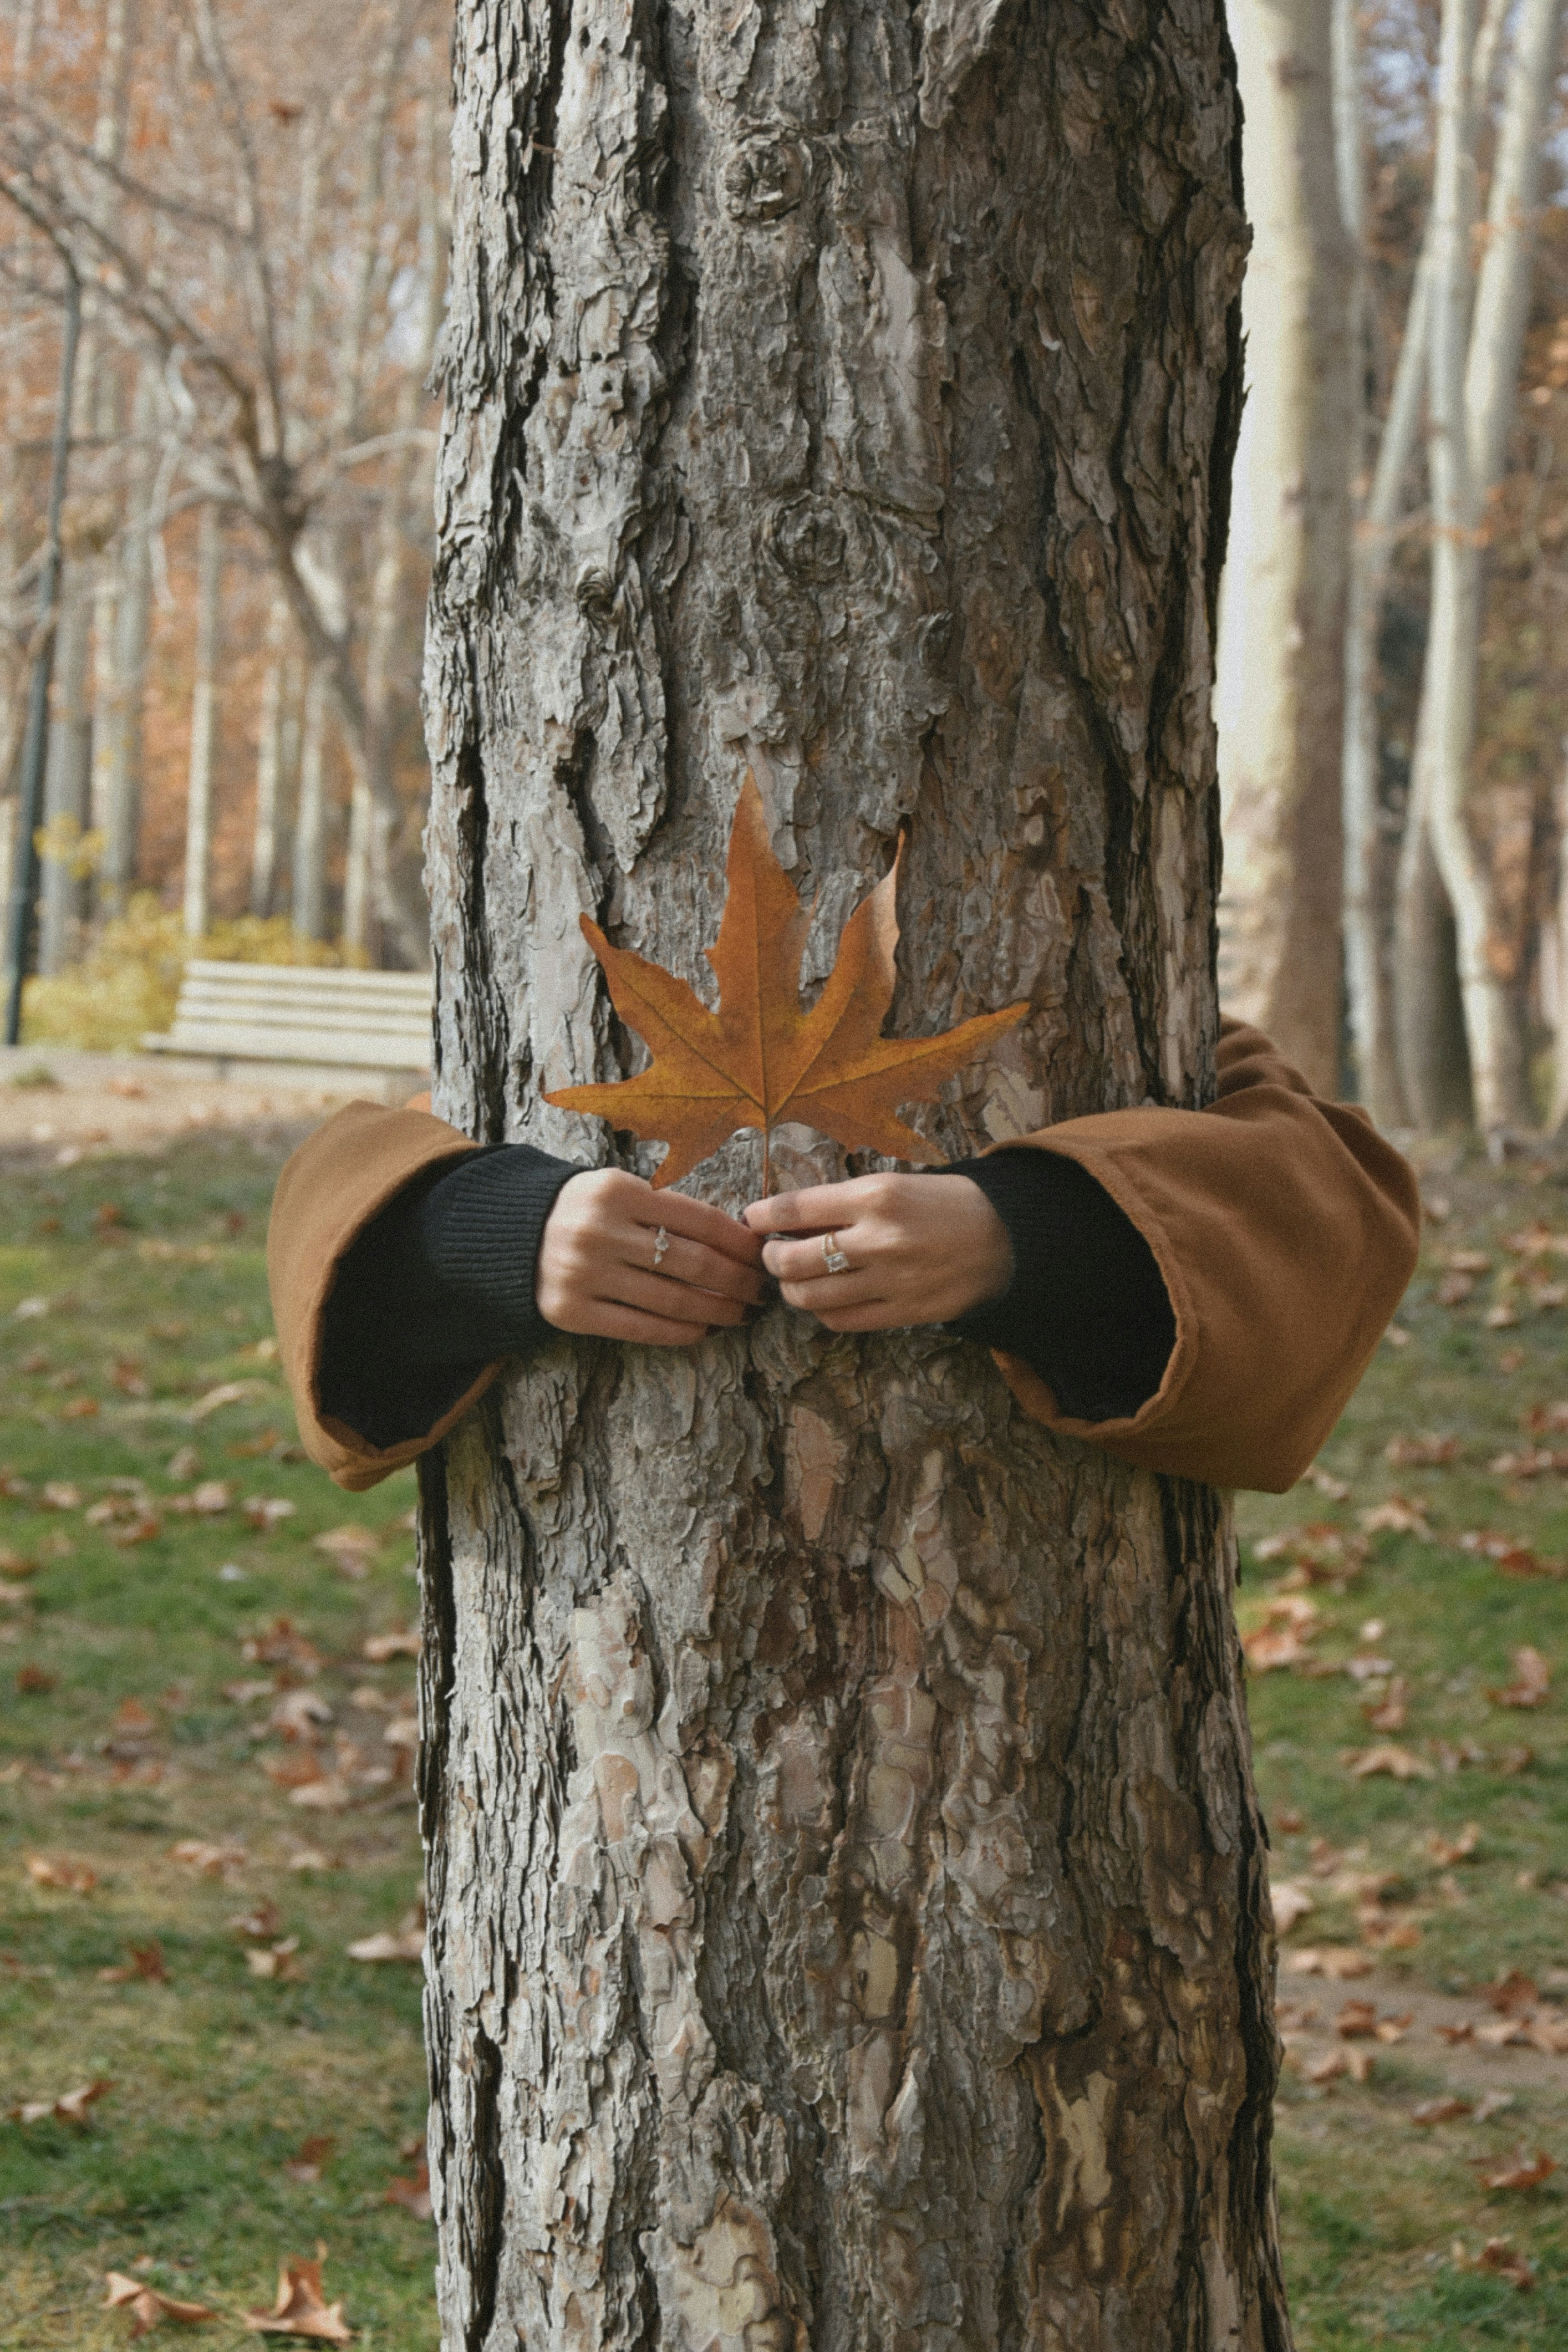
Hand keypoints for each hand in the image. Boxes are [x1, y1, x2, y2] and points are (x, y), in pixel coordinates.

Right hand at [537, 1169, 764, 1345]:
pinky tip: (703, 1330)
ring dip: (717, 1311)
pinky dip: (680, 1332)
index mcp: (619, 1191)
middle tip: (760, 1291)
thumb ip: (667, 1208)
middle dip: (738, 1281)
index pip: (699, 1219)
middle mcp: (600, 1230)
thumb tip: (738, 1239)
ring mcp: (583, 1273)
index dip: (739, 1243)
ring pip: (672, 1300)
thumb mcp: (619, 1190)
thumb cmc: (584, 1211)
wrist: (509, 1235)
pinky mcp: (571, 1311)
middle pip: (693, 1263)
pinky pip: (641, 1328)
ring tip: (739, 1314)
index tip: (761, 1256)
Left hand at [743, 1173, 1010, 1332]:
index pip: (793, 1209)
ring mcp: (889, 1280)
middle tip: (771, 1254)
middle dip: (770, 1259)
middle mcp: (877, 1239)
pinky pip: (840, 1320)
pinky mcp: (902, 1312)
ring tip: (794, 1278)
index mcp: (874, 1195)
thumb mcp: (893, 1184)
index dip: (761, 1217)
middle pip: (791, 1261)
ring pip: (809, 1297)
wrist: (1007, 1238)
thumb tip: (785, 1219)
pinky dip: (822, 1311)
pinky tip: (824, 1298)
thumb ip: (842, 1203)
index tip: (753, 1220)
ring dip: (791, 1289)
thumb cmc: (945, 1203)